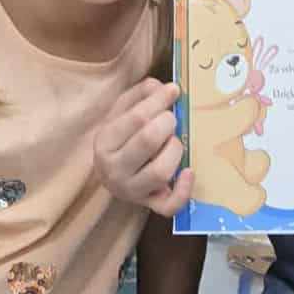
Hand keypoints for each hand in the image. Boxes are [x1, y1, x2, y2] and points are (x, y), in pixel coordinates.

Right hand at [95, 78, 192, 216]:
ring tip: (173, 142)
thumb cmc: (121, 137)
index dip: (160, 100)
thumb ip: (141, 94)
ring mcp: (132, 190)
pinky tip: (188, 171)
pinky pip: (169, 206)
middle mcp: (114, 169)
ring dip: (175, 150)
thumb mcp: (122, 111)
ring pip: (160, 171)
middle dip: (167, 123)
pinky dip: (183, 190)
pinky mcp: (150, 206)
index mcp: (105, 141)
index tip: (174, 90)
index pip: (136, 117)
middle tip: (170, 119)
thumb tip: (164, 88)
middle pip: (149, 141)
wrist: (112, 173)